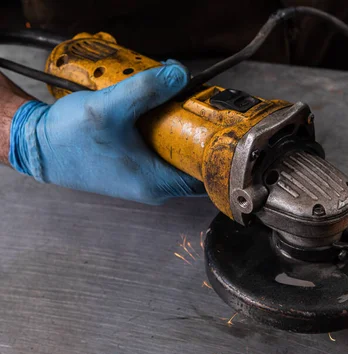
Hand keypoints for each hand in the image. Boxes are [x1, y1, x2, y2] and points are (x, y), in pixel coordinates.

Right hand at [9, 61, 205, 204]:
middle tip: (195, 106)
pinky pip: (158, 150)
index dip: (214, 149)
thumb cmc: (66, 138)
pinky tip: (154, 111)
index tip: (216, 124)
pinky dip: (161, 131)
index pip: (204, 175)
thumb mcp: (110, 107)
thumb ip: (146, 90)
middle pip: (192, 162)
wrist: (34, 143)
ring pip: (175, 154)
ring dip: (177, 129)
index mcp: (155, 183)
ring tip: (174, 104)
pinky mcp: (133, 167)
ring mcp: (142, 178)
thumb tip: (179, 76)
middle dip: (196, 133)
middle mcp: (152, 186)